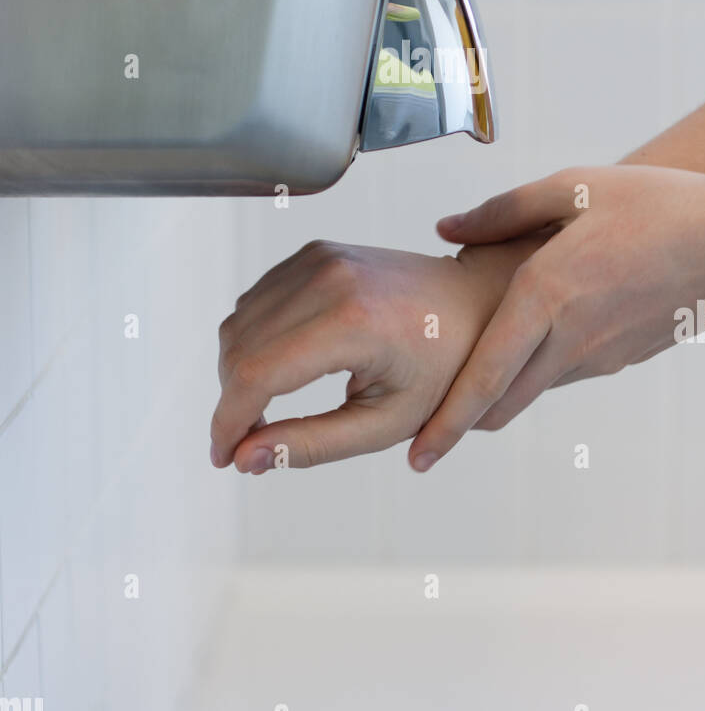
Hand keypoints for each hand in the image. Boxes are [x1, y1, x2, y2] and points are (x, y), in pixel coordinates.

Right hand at [210, 235, 545, 471]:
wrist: (475, 303)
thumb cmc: (444, 368)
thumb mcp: (387, 422)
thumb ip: (313, 444)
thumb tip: (246, 458)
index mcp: (351, 321)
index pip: (255, 374)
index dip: (228, 423)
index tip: (223, 458)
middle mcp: (328, 276)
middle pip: (239, 347)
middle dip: (230, 402)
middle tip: (248, 442)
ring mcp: (320, 257)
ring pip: (239, 322)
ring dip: (237, 371)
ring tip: (264, 411)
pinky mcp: (315, 251)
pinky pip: (258, 300)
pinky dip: (253, 339)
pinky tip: (279, 370)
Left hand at [409, 164, 704, 469]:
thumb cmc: (657, 205)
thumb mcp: (573, 187)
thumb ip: (502, 211)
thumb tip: (446, 229)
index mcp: (549, 293)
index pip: (485, 375)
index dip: (447, 421)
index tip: (416, 455)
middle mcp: (571, 338)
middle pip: (502, 402)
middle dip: (458, 425)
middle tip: (419, 441)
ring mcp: (600, 355)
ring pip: (532, 388)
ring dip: (495, 395)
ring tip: (463, 385)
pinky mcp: (621, 358)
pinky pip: (564, 371)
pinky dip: (533, 371)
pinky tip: (528, 341)